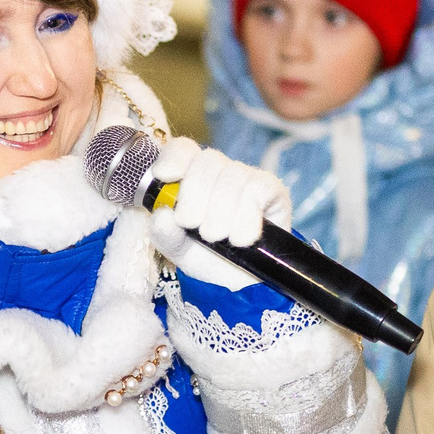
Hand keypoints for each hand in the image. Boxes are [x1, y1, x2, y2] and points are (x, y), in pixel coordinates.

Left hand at [147, 136, 290, 291]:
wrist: (241, 283)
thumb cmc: (207, 257)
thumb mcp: (178, 249)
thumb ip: (164, 233)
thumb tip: (162, 214)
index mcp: (191, 177)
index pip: (182, 149)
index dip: (173, 157)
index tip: (165, 176)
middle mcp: (219, 171)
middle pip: (207, 160)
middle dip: (196, 196)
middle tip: (195, 226)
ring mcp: (246, 177)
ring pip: (232, 175)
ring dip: (221, 211)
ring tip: (217, 237)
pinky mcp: (272, 190)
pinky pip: (257, 188)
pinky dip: (246, 216)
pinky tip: (241, 238)